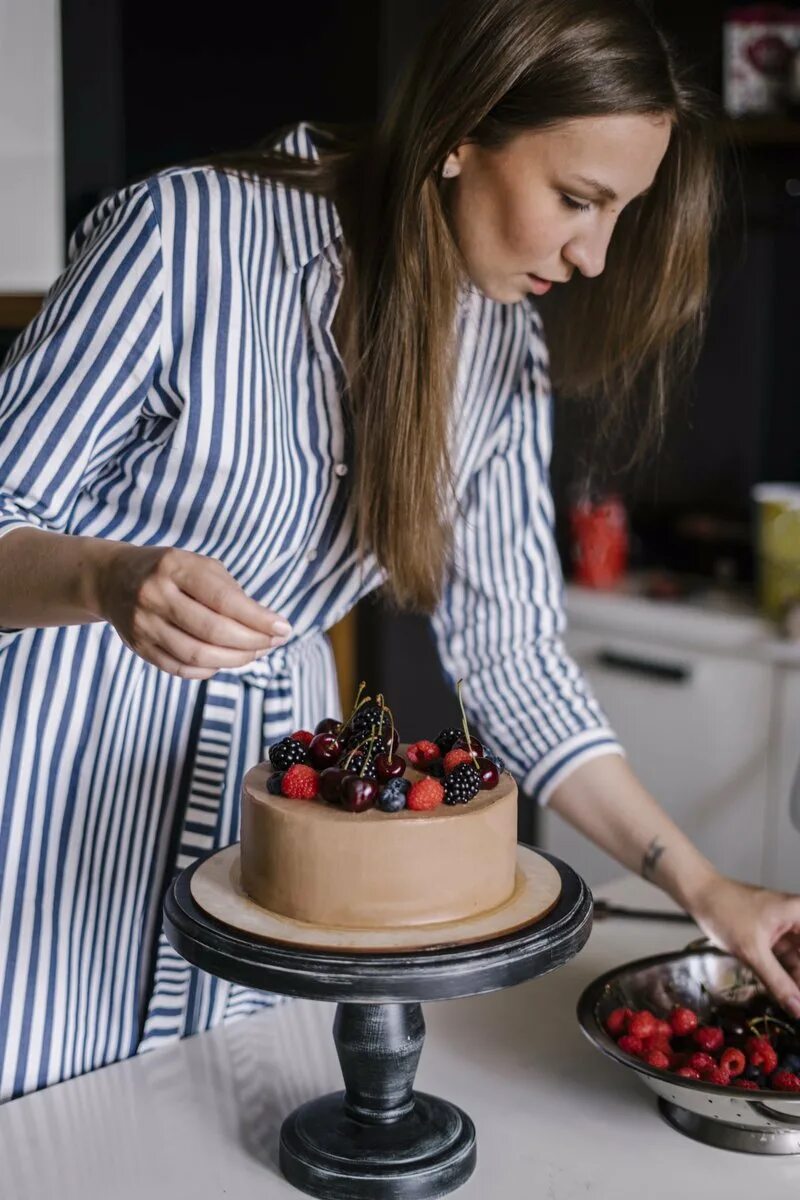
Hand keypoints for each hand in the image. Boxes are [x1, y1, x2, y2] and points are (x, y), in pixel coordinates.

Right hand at [95, 543, 291, 678]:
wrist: (112, 578)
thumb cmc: (170, 571)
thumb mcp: (199, 565)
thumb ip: (231, 592)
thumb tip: (267, 626)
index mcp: (175, 567)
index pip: (224, 599)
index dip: (258, 618)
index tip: (284, 628)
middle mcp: (155, 595)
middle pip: (213, 631)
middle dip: (252, 642)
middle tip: (273, 643)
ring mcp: (143, 623)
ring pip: (197, 655)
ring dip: (235, 660)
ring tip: (255, 653)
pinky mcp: (139, 646)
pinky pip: (180, 668)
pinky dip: (209, 670)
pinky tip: (224, 661)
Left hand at [689, 874, 799, 1019]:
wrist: (698, 895)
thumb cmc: (724, 910)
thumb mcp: (752, 951)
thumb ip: (777, 982)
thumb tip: (797, 1008)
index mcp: (799, 914)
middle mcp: (796, 920)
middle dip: (799, 983)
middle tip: (798, 1008)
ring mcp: (784, 929)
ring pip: (796, 962)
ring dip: (793, 983)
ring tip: (792, 1006)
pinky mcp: (771, 936)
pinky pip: (784, 960)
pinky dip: (783, 977)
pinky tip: (783, 995)